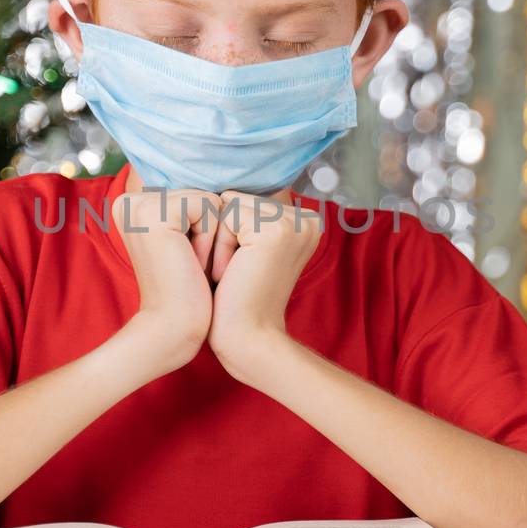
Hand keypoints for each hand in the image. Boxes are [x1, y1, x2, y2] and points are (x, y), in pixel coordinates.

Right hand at [111, 187, 222, 374]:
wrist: (173, 329)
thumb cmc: (188, 291)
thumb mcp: (188, 240)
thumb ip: (193, 209)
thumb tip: (226, 187)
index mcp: (134, 204)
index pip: (194, 194)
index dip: (205, 228)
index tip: (186, 260)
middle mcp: (129, 200)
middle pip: (201, 193)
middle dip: (209, 231)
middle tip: (189, 265)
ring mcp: (139, 205)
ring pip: (208, 199)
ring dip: (211, 236)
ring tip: (190, 265)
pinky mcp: (155, 215)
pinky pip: (209, 207)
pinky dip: (210, 238)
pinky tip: (192, 263)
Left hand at [207, 190, 322, 384]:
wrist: (247, 340)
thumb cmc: (237, 300)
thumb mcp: (247, 248)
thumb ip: (246, 216)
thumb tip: (218, 188)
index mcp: (304, 221)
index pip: (247, 199)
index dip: (230, 232)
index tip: (241, 267)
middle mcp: (307, 218)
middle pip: (238, 198)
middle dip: (224, 234)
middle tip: (237, 273)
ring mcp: (295, 222)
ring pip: (230, 204)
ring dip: (220, 240)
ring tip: (234, 273)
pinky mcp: (276, 229)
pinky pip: (226, 215)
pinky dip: (219, 245)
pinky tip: (232, 273)